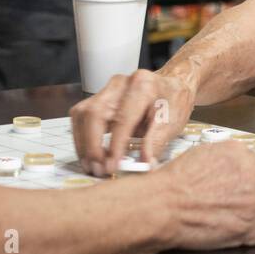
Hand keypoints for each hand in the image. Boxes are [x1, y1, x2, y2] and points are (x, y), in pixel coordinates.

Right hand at [70, 69, 196, 174]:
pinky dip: (82, 138)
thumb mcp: (172, 122)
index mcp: (142, 86)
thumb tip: (144, 164)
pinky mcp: (98, 98)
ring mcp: (106, 89)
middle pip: (94, 113)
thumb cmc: (173, 103)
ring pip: (83, 114)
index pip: (122, 118)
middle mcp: (120, 83)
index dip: (115, 145)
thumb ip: (156, 142)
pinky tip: (89, 154)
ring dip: (83, 143)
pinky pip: (81, 117)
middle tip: (98, 170)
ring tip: (91, 166)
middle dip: (92, 145)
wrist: (170, 86)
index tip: (113, 167)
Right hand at [151, 142, 254, 250]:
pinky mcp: (249, 229)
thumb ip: (228, 158)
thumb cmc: (176, 181)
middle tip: (249, 203)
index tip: (251, 186)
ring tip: (246, 218)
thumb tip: (237, 165)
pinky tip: (247, 232)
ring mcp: (254, 204)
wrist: (165, 205)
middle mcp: (252, 178)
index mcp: (241, 156)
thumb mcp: (203, 153)